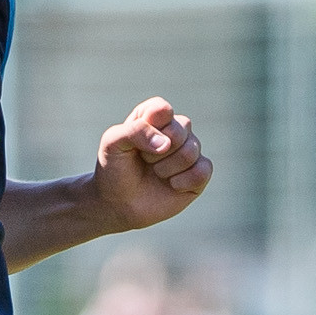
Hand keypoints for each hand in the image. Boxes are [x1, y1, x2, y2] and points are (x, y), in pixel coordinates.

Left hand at [88, 99, 211, 233]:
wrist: (119, 203)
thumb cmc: (116, 169)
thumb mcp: (113, 143)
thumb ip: (135, 131)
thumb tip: (167, 144)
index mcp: (154, 115)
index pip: (162, 110)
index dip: (149, 129)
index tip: (133, 144)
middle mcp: (176, 128)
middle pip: (180, 130)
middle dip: (156, 153)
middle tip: (144, 161)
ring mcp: (190, 150)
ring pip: (190, 151)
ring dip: (166, 169)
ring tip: (155, 173)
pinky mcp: (200, 172)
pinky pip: (202, 171)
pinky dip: (182, 182)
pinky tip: (171, 185)